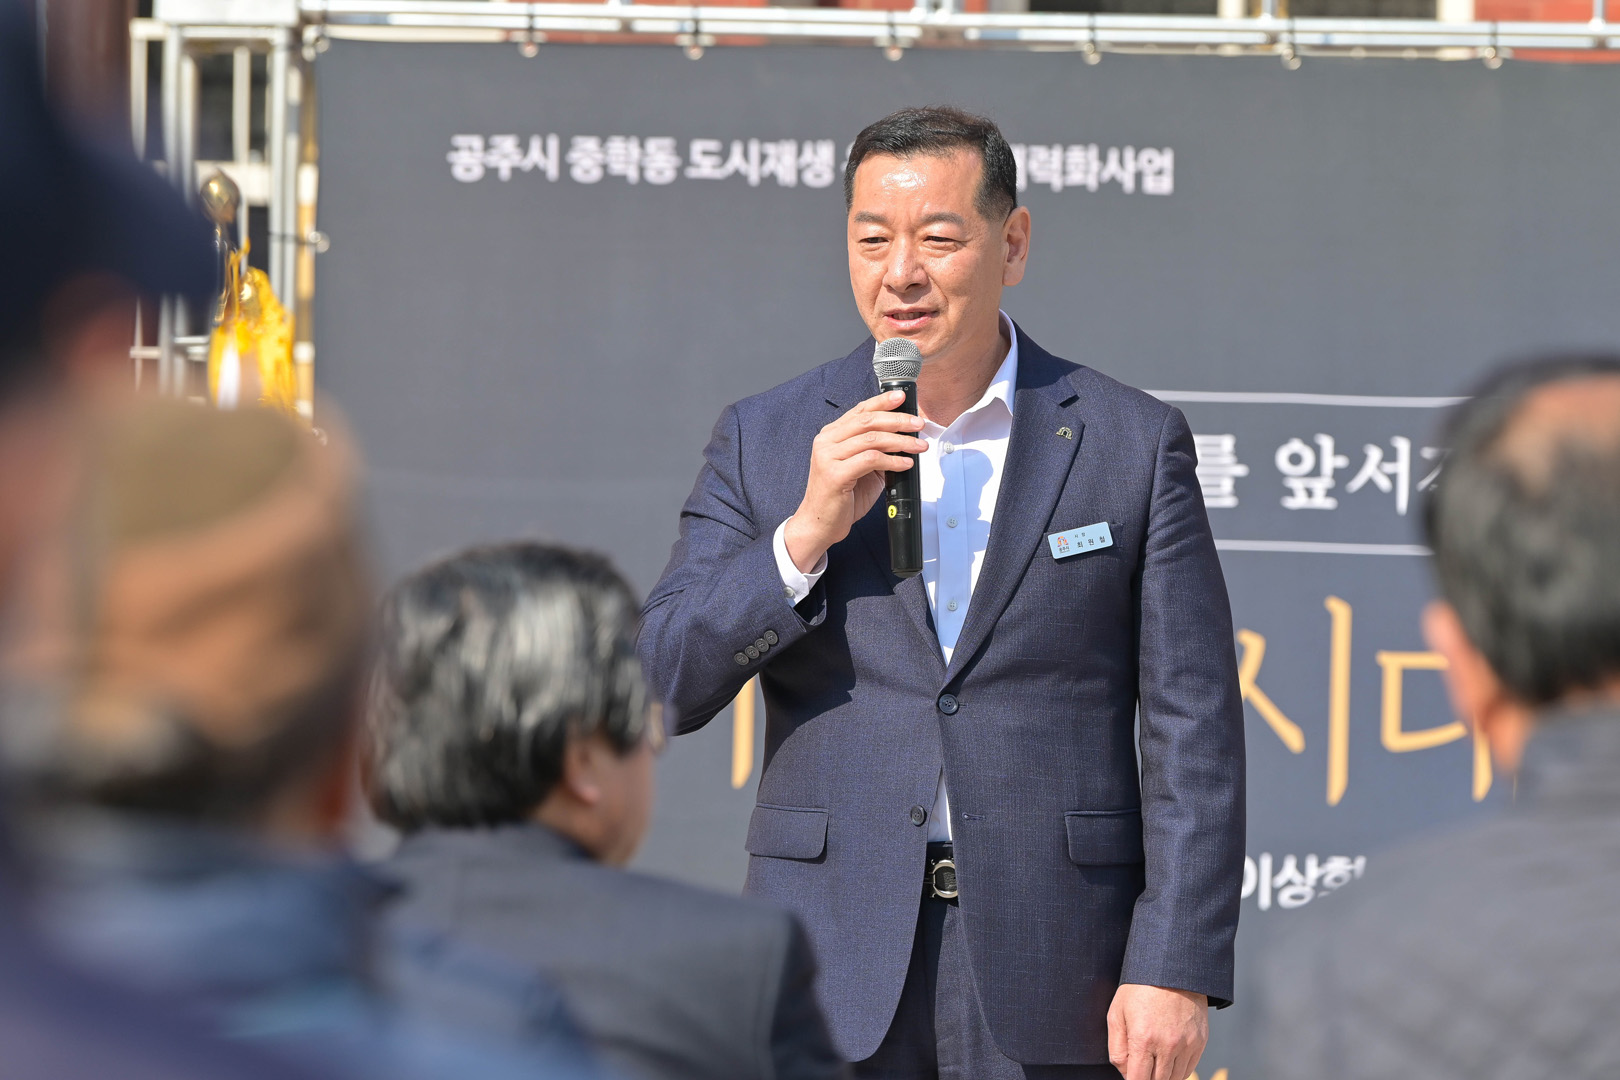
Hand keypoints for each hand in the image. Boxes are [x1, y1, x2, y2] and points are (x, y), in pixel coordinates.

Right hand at [782, 389, 925, 572]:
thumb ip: (876, 451)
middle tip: (918, 424)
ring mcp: (828, 456)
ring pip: (872, 439)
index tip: (902, 397)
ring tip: (919, 446)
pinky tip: (905, 464)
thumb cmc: (840, 497)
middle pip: (868, 421)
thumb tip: (904, 440)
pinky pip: (871, 460)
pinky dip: (893, 461)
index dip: (882, 401)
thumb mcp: (860, 468)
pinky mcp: (835, 474)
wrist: (819, 523)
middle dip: (898, 420)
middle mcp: (826, 441)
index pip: (859, 410)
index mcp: (831, 435)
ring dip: (901, 441)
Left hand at [1107, 984, 1207, 1079]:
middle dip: (1146, 1078)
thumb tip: (1124, 1073)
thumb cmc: (1139, 990)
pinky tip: (1168, 1058)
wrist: (1171, 969)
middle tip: (1141, 1065)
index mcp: (1143, 1039)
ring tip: (1153, 1060)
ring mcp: (1187, 1044)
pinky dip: (1177, 1070)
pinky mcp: (1200, 1041)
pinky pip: (1188, 1069)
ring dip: (1162, 1076)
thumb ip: (1116, 1048)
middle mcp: (1168, 1045)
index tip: (1132, 1076)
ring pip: (1174, 1078)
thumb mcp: (1116, 1014)